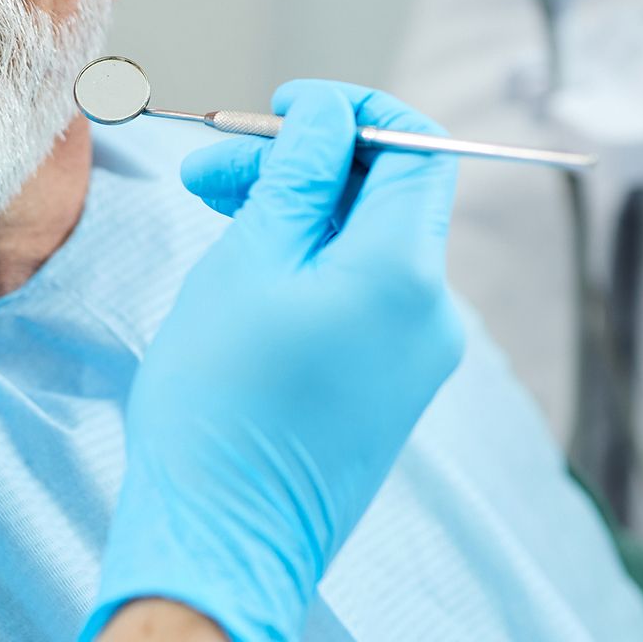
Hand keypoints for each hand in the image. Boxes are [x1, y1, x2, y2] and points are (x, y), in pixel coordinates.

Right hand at [85, 82, 463, 641]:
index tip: (282, 107)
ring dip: (297, 210)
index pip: (416, 147)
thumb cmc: (220, 402)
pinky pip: (362, 292)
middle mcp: (431, 310)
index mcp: (404, 272)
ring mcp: (416, 353)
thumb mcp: (248, 263)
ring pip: (366, 242)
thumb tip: (328, 115)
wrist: (222, 535)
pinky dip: (309, 260)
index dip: (350, 111)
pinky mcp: (389, 384)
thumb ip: (298, 177)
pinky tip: (244, 263)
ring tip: (211, 209)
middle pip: (385, 193)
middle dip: (302, 162)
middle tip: (211, 167)